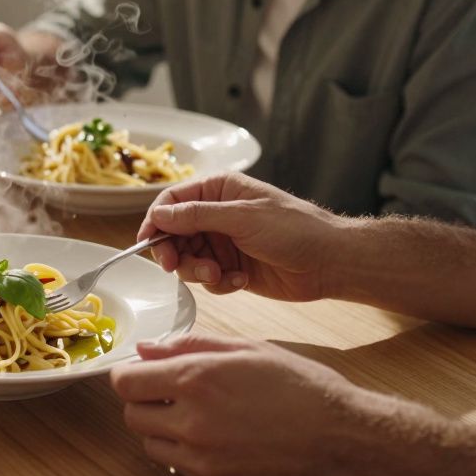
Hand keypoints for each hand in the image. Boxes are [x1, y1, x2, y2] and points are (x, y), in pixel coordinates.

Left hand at [111, 332, 387, 475]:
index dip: (130, 375)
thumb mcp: (249, 350)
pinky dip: (188, 457)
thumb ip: (189, 345)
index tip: (142, 374)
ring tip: (200, 418)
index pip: (125, 382)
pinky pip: (180, 470)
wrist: (348, 443)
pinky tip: (221, 441)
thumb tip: (145, 349)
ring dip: (164, 431)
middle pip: (132, 415)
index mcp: (196, 379)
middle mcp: (192, 423)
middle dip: (145, 402)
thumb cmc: (305, 390)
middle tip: (172, 394)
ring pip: (151, 446)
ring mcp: (202, 461)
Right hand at [137, 173, 344, 300]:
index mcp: (217, 191)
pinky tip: (240, 281)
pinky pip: (208, 279)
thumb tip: (158, 215)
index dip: (155, 222)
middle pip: (173, 235)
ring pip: (188, 261)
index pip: (171, 202)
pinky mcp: (231, 269)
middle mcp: (216, 216)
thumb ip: (196, 216)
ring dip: (198, 272)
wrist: (329, 263)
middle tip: (179, 269)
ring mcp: (223, 243)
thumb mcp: (242, 218)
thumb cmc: (295, 229)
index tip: (146, 244)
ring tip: (220, 277)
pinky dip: (219, 284)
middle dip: (176, 254)